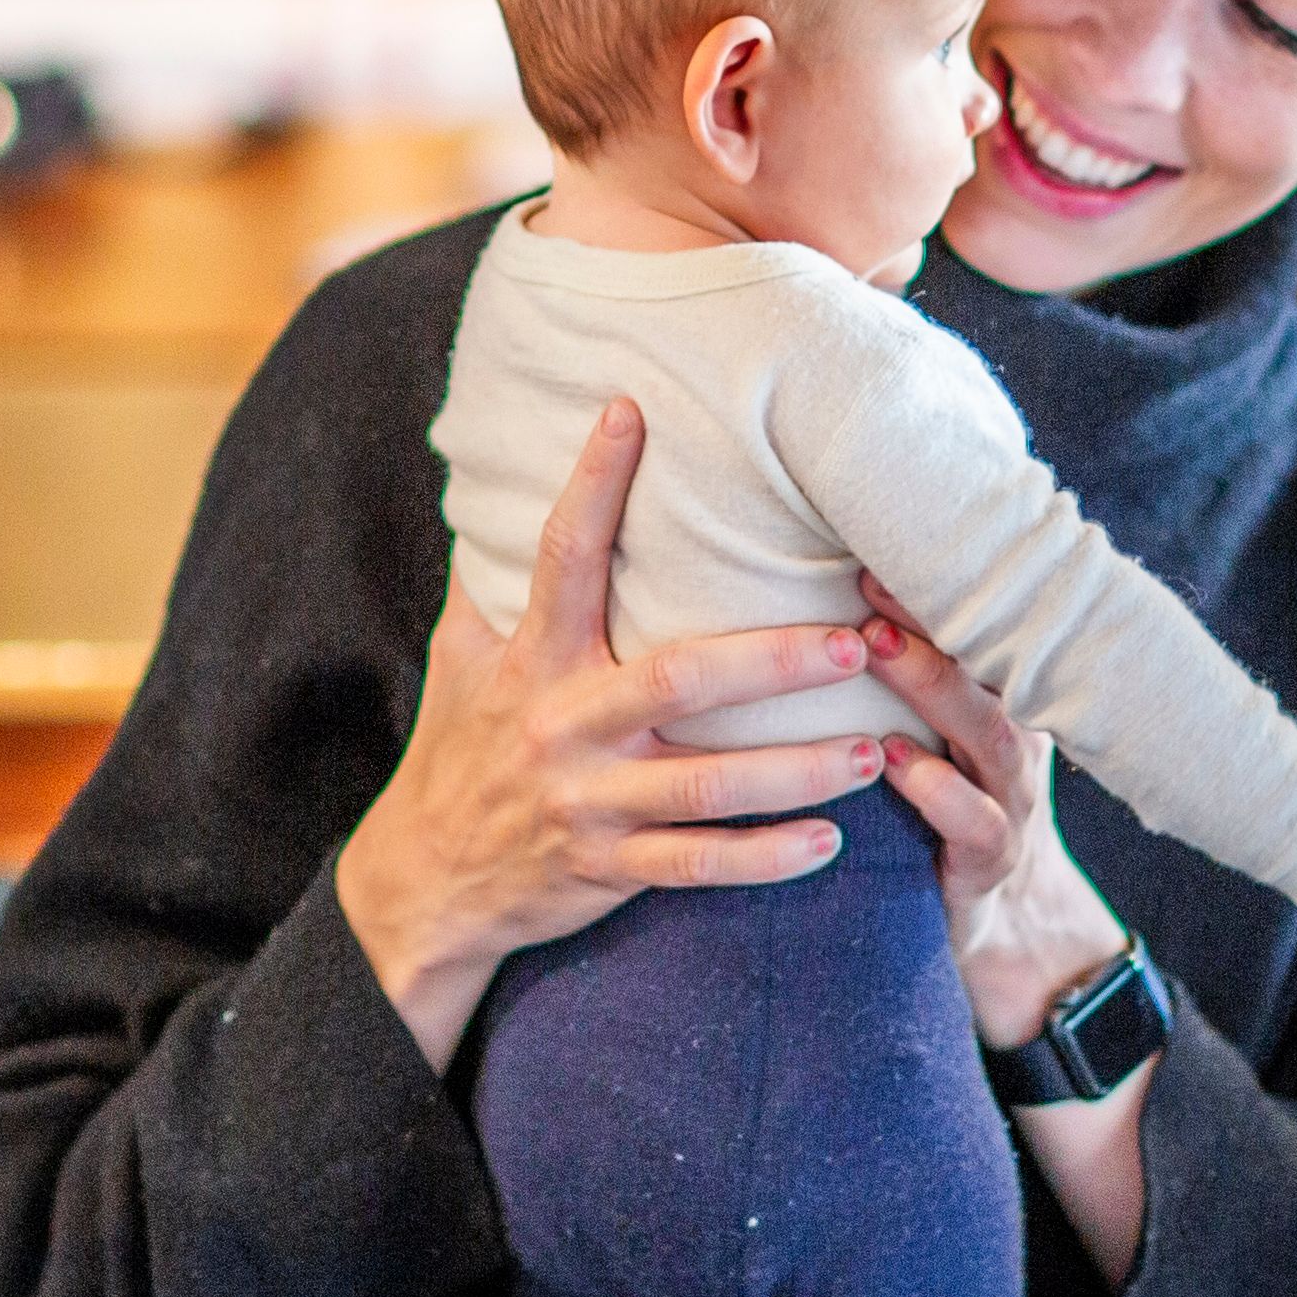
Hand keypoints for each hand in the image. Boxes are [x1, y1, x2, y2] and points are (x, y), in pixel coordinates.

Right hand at [337, 399, 895, 1070]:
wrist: (424, 883)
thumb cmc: (459, 752)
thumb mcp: (459, 662)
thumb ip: (491, 583)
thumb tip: (496, 483)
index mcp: (529, 661)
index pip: (561, 560)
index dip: (592, 487)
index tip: (632, 413)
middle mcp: (562, 726)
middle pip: (678, 682)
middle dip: (772, 661)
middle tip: (854, 642)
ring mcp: (589, 802)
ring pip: (706, 786)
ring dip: (795, 770)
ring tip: (872, 751)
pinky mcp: (608, 866)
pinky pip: (697, 865)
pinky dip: (765, 859)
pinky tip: (829, 841)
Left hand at [854, 579, 1130, 1045]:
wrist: (999, 928)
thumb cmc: (942, 808)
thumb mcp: (937, 736)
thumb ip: (905, 676)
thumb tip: (831, 585)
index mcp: (1001, 704)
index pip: (979, 634)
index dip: (936, 587)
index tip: (875, 541)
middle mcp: (1017, 744)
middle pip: (990, 668)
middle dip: (933, 621)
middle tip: (869, 583)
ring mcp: (1011, 805)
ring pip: (990, 738)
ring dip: (933, 689)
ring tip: (875, 651)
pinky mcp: (990, 866)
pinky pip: (974, 825)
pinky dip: (936, 791)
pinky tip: (895, 762)